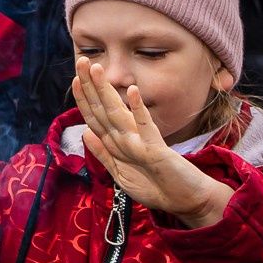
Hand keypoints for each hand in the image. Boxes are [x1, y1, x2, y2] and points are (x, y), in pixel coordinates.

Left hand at [72, 57, 232, 227]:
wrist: (187, 201)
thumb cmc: (156, 187)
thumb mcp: (121, 174)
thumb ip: (104, 154)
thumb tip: (85, 132)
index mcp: (117, 143)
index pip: (95, 116)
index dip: (84, 97)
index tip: (75, 78)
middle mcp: (127, 137)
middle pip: (103, 108)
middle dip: (90, 85)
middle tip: (82, 60)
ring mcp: (141, 141)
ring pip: (118, 112)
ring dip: (106, 90)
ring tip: (97, 69)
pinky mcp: (157, 149)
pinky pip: (146, 127)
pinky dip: (139, 110)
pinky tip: (133, 91)